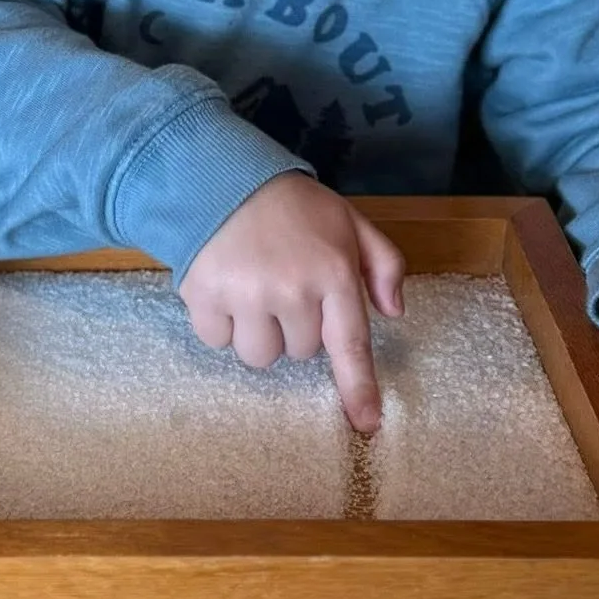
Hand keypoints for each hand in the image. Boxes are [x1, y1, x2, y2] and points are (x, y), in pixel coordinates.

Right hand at [179, 173, 404, 432]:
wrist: (222, 174)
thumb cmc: (292, 204)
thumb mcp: (350, 221)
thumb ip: (382, 263)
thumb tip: (393, 312)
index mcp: (334, 273)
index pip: (350, 345)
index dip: (358, 389)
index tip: (366, 424)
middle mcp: (292, 290)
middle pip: (299, 352)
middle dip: (293, 326)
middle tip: (282, 284)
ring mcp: (246, 295)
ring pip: (259, 354)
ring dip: (256, 331)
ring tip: (250, 287)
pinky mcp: (205, 296)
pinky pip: (217, 338)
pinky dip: (218, 320)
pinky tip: (222, 285)